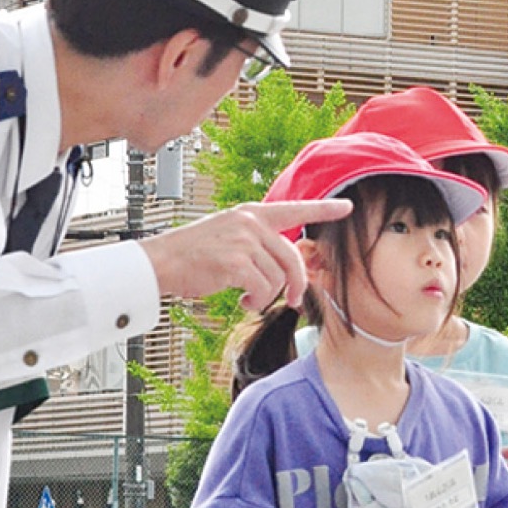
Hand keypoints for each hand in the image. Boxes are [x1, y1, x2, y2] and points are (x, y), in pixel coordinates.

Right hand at [143, 198, 351, 309]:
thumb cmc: (193, 254)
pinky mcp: (235, 262)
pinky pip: (263, 289)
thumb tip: (284, 265)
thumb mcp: (228, 234)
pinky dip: (257, 301)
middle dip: (297, 283)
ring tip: (249, 298)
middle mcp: (250, 223)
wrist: (161, 261)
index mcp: (251, 214)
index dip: (323, 209)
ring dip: (267, 296)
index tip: (347, 207)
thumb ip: (256, 241)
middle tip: (292, 300)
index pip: (295, 208)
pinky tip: (242, 301)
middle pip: (292, 256)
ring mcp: (243, 241)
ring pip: (278, 277)